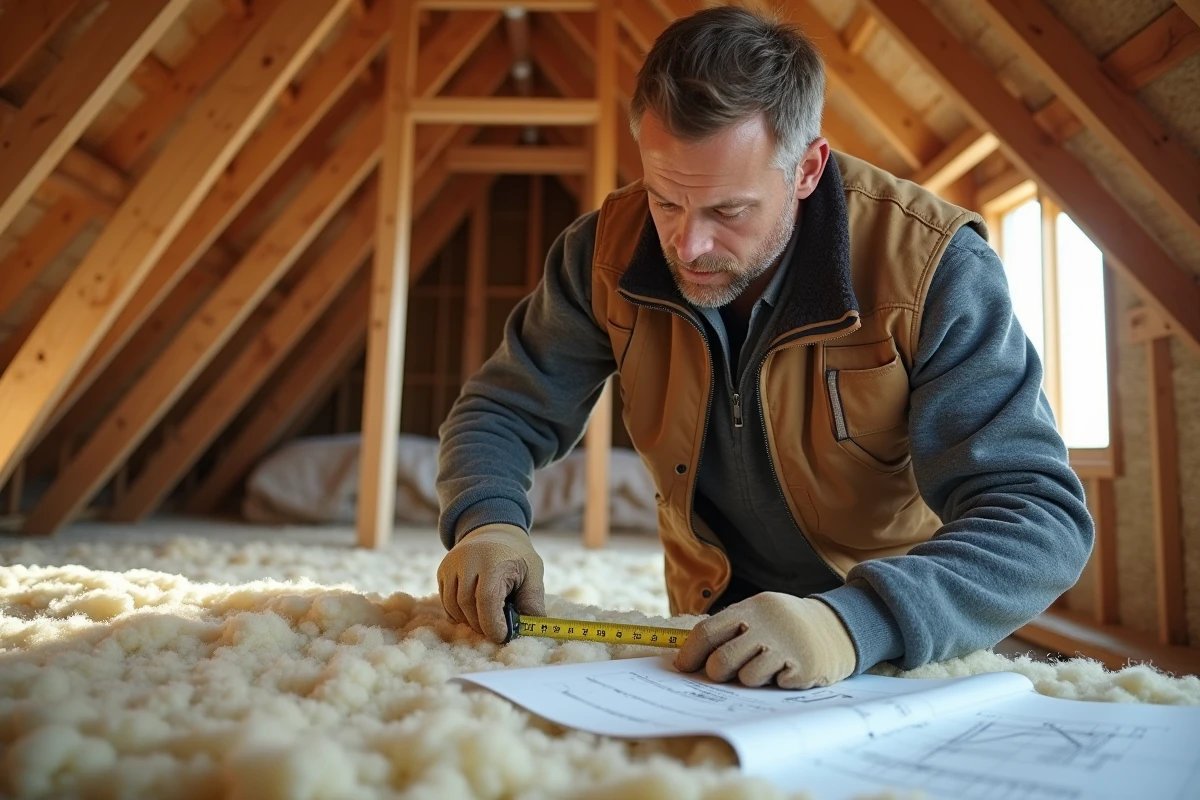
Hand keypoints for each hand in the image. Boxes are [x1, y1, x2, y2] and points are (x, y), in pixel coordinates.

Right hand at [437, 524, 544, 642]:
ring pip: (453, 606)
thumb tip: (531, 630)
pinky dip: (459, 614)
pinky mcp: (442, 571)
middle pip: (467, 605)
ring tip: (486, 621)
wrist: (494, 532)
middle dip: (482, 625)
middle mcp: (467, 560)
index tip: (503, 636)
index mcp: (493, 560)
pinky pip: (446, 602)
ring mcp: (451, 564)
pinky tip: (474, 612)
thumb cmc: (517, 557)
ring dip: (469, 621)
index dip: (493, 624)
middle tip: (497, 631)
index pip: (487, 599)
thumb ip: (532, 600)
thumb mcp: (533, 572)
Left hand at [675, 592, 856, 688]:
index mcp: (750, 609)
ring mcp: (786, 646)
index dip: (691, 653)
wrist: (839, 627)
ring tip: (764, 669)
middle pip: (722, 660)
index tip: (683, 668)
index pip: (707, 631)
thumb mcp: (760, 614)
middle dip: (716, 673)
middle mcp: (766, 625)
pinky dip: (776, 683)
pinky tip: (787, 670)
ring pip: (747, 677)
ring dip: (750, 679)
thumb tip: (691, 655)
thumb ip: (731, 629)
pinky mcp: (804, 667)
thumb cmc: (787, 625)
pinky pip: (775, 686)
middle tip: (723, 675)